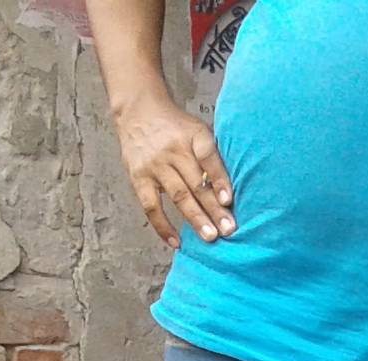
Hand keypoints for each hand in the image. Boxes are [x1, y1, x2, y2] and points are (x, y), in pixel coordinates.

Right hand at [112, 91, 233, 248]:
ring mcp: (155, 165)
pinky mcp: (139, 178)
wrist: (138, 110)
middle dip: (213, 208)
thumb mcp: (196, 130)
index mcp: (193, 135)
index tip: (229, 200)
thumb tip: (229, 193)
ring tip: (210, 237)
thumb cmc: (176, 127)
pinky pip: (151, 207)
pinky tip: (177, 242)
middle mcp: (174, 150)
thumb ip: (211, 156)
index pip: (208, 155)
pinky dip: (163, 227)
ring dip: (195, 219)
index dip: (219, 178)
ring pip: (178, 196)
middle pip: (196, 183)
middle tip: (228, 230)